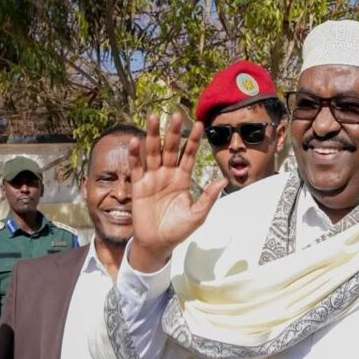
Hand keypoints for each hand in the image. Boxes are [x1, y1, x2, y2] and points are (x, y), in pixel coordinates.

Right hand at [127, 112, 227, 271]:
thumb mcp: (198, 215)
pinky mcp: (138, 186)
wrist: (158, 243)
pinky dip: (135, 155)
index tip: (199, 125)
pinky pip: (137, 167)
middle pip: (170, 148)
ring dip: (152, 135)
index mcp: (182, 178)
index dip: (193, 140)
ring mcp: (152, 178)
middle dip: (173, 132)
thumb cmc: (178, 229)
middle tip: (175, 115)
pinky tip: (136, 141)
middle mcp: (167, 174)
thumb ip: (209, 197)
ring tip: (153, 118)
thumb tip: (224, 180)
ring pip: (152, 152)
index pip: (188, 154)